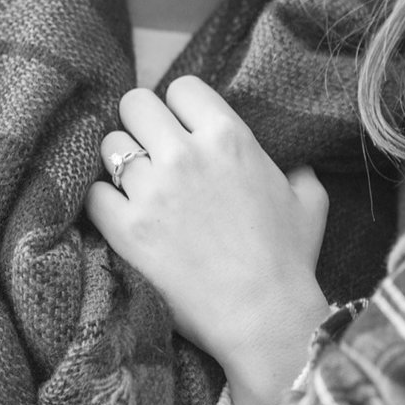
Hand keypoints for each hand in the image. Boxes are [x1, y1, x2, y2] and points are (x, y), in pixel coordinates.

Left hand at [86, 76, 332, 404]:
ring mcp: (152, 191)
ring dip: (121, 163)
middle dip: (143, 125)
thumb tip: (294, 163)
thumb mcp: (310, 203)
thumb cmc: (290, 260)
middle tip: (153, 152)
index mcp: (230, 138)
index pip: (182, 88)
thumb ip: (299, 169)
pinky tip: (123, 216)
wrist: (264, 316)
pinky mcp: (126, 229)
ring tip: (137, 186)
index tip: (184, 129)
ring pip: (110, 145)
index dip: (181, 108)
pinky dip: (104, 202)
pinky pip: (93, 193)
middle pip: (136, 103)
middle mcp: (186, 154)